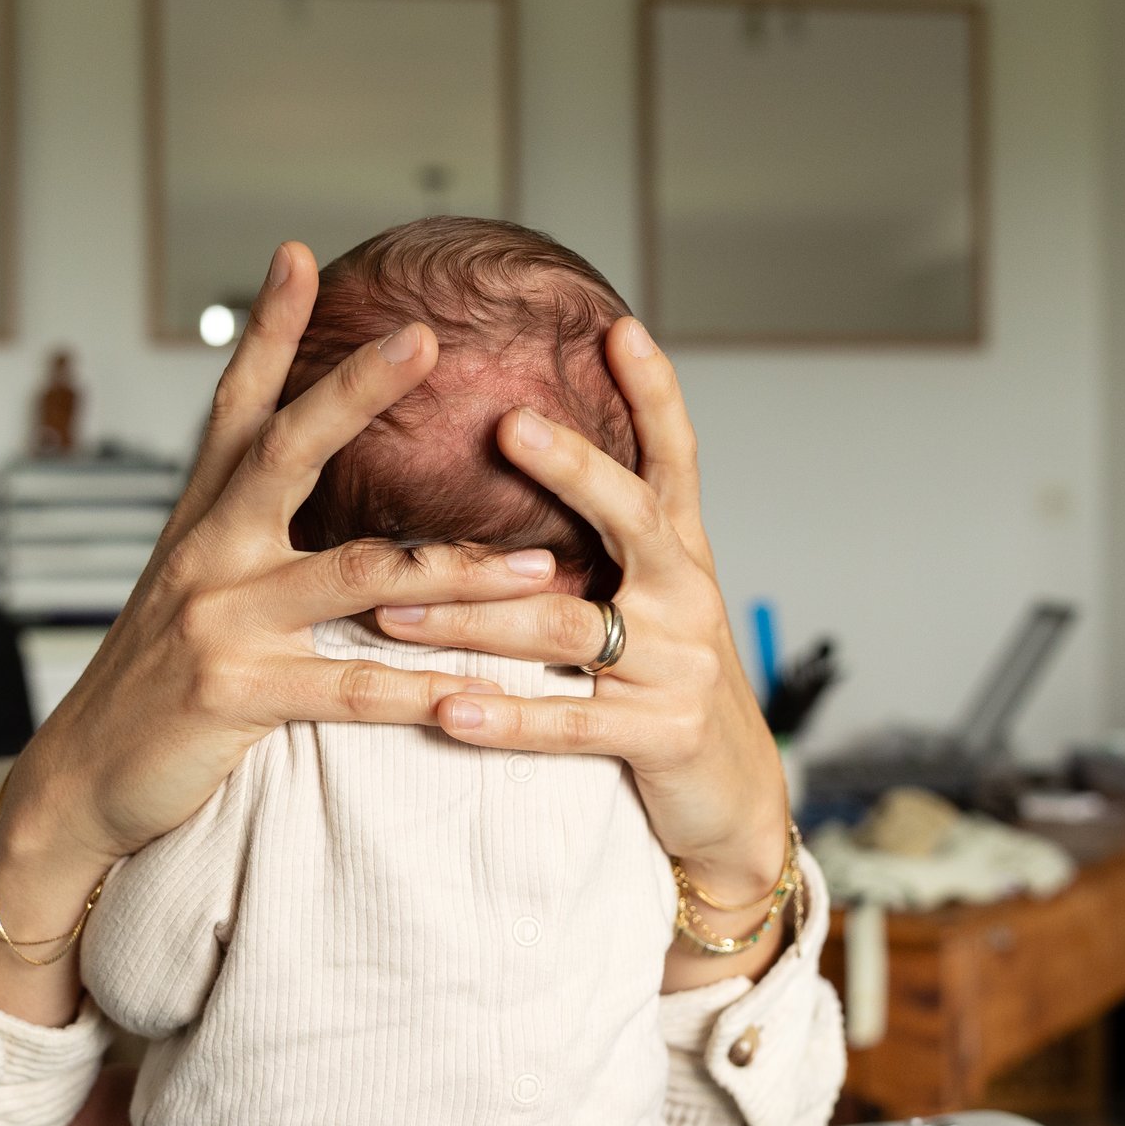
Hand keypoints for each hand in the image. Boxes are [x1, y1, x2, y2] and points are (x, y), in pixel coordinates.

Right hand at [0, 242, 560, 1021]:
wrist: (81, 779)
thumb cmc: (156, 680)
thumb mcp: (193, 586)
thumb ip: (247, 529)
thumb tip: (301, 471)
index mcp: (203, 519)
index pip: (237, 404)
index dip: (267, 329)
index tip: (298, 254)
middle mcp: (208, 552)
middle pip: (288, 450)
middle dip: (356, 389)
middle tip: (422, 335)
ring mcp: (220, 620)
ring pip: (360, 577)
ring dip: (463, 573)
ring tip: (543, 567)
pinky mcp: (235, 694)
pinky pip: (351, 687)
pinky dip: (423, 690)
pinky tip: (482, 694)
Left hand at [371, 316, 793, 981]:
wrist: (734, 798)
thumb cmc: (665, 682)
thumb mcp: (650, 597)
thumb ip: (601, 537)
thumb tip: (523, 450)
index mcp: (680, 551)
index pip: (676, 455)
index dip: (655, 391)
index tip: (618, 327)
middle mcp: (686, 594)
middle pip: (630, 516)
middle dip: (572, 469)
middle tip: (509, 426)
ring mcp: (678, 666)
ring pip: (565, 625)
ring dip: (471, 616)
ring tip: (391, 607)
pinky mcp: (661, 736)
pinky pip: (568, 724)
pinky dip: (506, 718)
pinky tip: (447, 709)